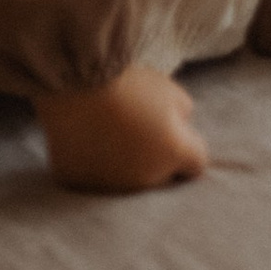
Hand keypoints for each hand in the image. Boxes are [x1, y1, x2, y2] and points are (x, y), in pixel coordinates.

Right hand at [35, 66, 209, 192]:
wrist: (74, 84)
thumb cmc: (128, 83)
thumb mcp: (171, 91)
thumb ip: (183, 116)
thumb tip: (179, 129)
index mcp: (173, 154)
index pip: (196, 165)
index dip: (189, 147)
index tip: (177, 133)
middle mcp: (145, 179)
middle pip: (162, 176)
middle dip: (158, 158)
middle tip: (142, 129)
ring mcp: (110, 185)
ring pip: (127, 180)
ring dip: (126, 163)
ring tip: (112, 132)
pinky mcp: (79, 184)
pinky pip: (94, 177)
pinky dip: (95, 163)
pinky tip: (88, 139)